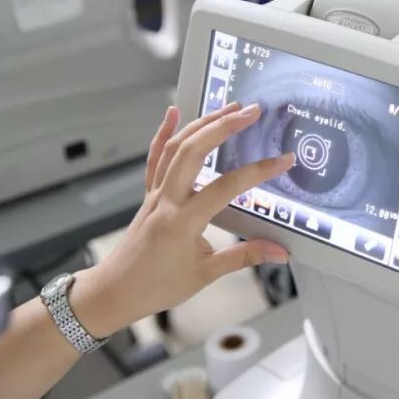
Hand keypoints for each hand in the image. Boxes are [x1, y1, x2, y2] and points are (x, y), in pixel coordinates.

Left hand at [70, 103, 293, 337]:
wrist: (114, 291)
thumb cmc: (157, 286)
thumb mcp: (206, 274)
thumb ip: (245, 256)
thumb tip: (280, 252)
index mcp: (184, 222)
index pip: (226, 187)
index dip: (258, 171)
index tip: (284, 160)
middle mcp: (168, 200)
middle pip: (194, 151)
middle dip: (224, 126)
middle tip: (252, 112)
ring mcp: (156, 193)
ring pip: (176, 148)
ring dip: (203, 123)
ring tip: (229, 107)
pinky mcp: (149, 194)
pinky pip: (155, 158)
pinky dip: (164, 132)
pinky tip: (174, 112)